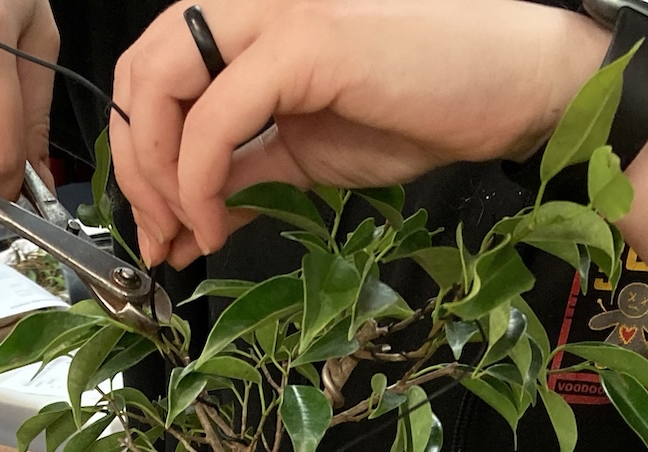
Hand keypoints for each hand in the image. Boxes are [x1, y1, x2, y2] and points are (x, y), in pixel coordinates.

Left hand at [110, 0, 609, 266]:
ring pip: (159, 84)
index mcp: (244, 27)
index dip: (136, 153)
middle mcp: (248, 6)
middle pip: (139, 74)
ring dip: (155, 173)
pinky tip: (216, 222)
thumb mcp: (301, 157)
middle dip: (133, 166)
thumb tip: (184, 225)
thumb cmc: (420, 110)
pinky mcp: (305, 41)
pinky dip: (197, 179)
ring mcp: (274, 15)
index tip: (155, 225)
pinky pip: (214, 118)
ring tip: (186, 232)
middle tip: (158, 233)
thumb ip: (237, 178)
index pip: (150, 75)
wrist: (513, 90)